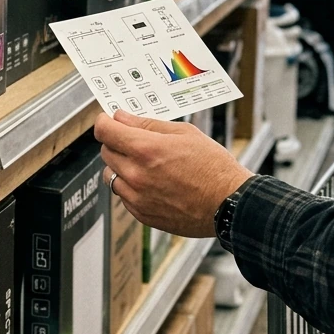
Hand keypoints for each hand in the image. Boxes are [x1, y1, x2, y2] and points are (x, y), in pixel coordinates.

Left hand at [96, 109, 252, 238]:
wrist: (229, 204)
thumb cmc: (213, 167)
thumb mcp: (184, 133)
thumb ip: (147, 124)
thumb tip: (122, 117)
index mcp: (146, 150)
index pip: (105, 131)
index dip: (104, 123)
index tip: (108, 121)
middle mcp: (136, 175)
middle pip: (106, 152)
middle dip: (116, 143)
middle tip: (135, 141)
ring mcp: (137, 198)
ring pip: (111, 175)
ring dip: (121, 166)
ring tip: (147, 165)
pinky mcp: (142, 215)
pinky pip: (123, 196)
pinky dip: (131, 187)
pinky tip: (153, 183)